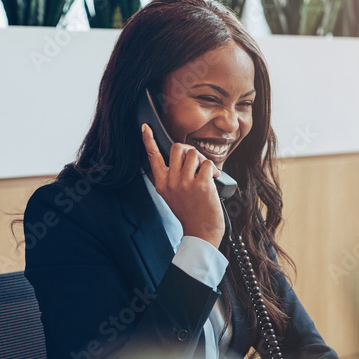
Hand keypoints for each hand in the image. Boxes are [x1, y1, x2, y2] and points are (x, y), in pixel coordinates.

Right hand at [142, 123, 224, 247]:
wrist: (201, 231)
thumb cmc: (189, 212)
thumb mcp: (171, 196)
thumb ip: (170, 178)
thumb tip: (179, 157)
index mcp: (161, 183)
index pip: (152, 157)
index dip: (148, 140)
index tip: (145, 127)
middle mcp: (170, 181)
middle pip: (177, 148)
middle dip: (189, 151)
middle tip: (196, 163)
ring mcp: (185, 182)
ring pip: (194, 153)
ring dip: (203, 161)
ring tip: (205, 174)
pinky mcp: (201, 184)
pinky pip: (207, 163)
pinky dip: (213, 170)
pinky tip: (213, 180)